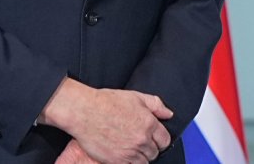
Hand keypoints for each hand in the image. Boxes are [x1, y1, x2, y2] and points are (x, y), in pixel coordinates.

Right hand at [41, 79, 172, 163]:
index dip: (160, 139)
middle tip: (139, 142)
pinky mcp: (116, 161)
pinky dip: (128, 162)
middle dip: (150, 148)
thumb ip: (156, 105)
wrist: (85, 111)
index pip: (165, 140)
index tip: (154, 138)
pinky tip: (123, 154)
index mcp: (149, 124)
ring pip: (143, 162)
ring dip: (140, 157)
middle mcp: (141, 139)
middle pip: (154, 153)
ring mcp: (129, 152)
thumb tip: (168, 114)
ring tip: (131, 148)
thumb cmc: (107, 102)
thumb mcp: (136, 97)